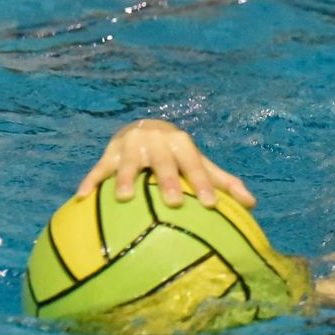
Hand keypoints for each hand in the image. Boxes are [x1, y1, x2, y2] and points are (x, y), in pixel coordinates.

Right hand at [74, 119, 255, 208]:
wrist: (145, 128)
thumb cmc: (179, 156)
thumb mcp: (200, 163)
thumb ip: (224, 183)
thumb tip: (253, 204)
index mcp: (183, 146)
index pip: (197, 166)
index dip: (204, 184)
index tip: (211, 205)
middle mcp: (158, 143)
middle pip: (165, 164)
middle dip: (170, 181)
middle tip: (174, 203)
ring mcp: (132, 147)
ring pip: (130, 165)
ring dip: (128, 179)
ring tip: (126, 198)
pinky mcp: (109, 154)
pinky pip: (98, 170)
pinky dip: (90, 182)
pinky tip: (81, 198)